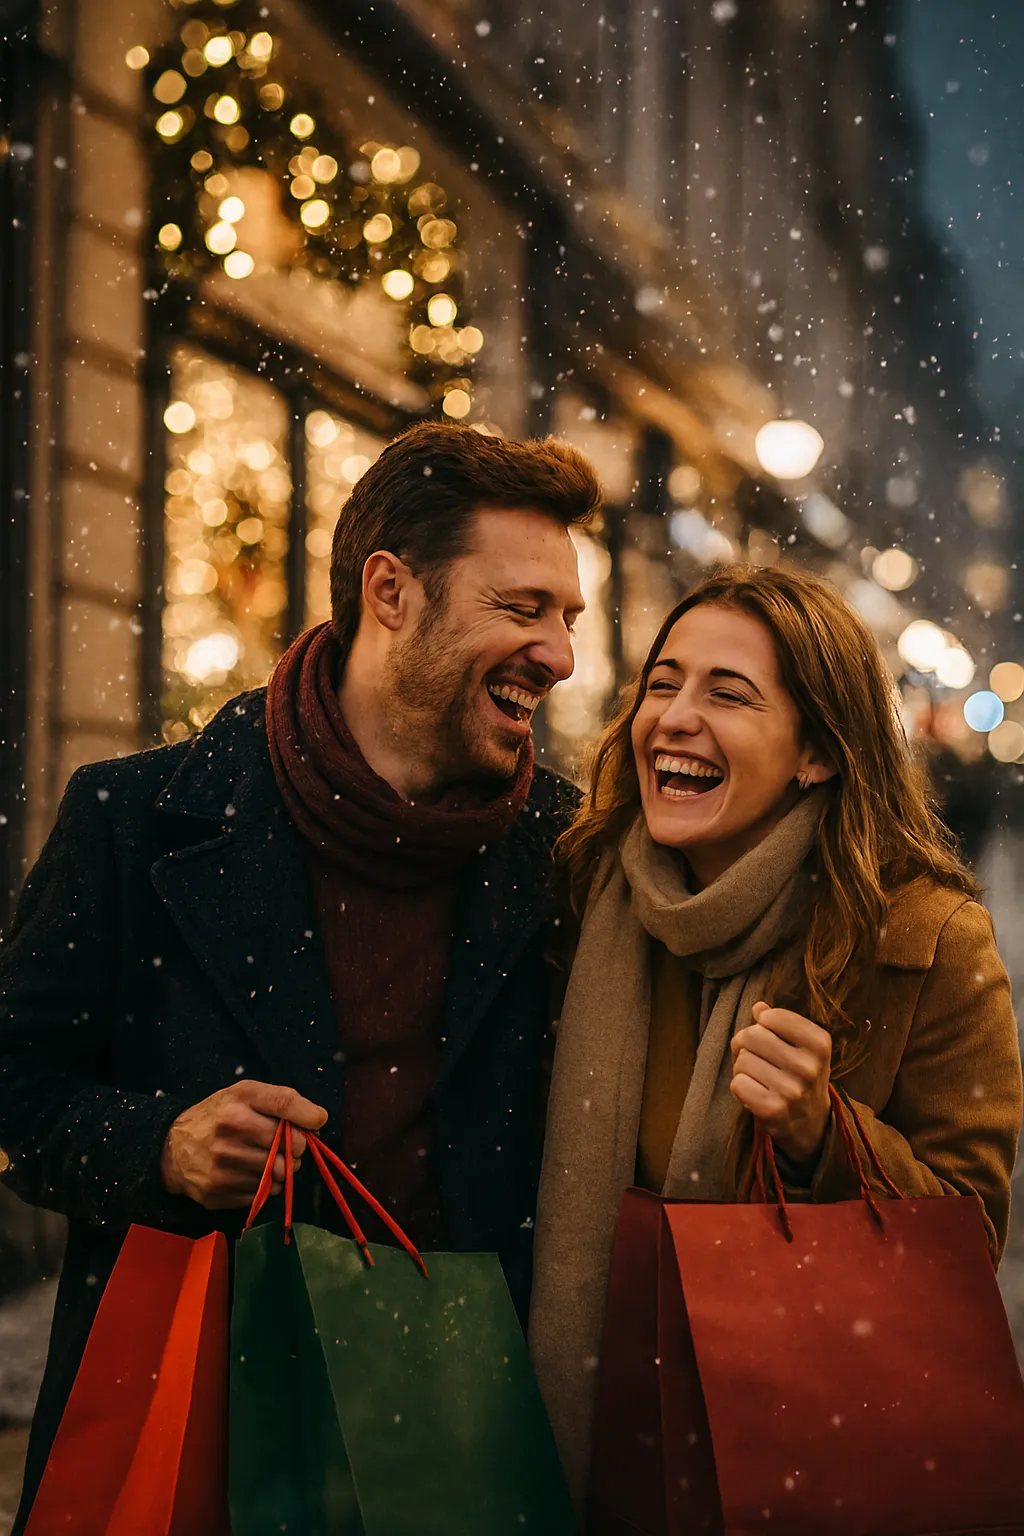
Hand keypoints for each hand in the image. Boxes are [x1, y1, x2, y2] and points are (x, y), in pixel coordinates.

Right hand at [160, 1080, 327, 1209]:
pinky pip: (263, 1194)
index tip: (317, 1121)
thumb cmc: (217, 1116)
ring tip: (265, 1159)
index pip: (285, 1104)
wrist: (171, 1149)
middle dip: (295, 1147)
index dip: (308, 1115)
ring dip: (281, 1169)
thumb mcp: (243, 1095)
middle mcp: (229, 1134)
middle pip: (290, 1146)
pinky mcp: (218, 1194)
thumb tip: (317, 1120)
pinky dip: (264, 1186)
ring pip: (280, 1175)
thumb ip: (281, 1100)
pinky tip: (249, 1173)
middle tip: (284, 1144)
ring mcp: (223, 1167)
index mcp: (236, 1104)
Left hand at [729, 1002, 831, 1163]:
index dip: (762, 1023)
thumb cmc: (800, 1075)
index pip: (772, 1017)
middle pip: (752, 1036)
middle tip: (754, 1055)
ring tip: (757, 1076)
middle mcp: (809, 1068)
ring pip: (742, 1060)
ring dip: (742, 1067)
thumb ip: (780, 1022)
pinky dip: (739, 1086)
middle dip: (746, 1043)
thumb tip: (758, 1007)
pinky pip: (737, 1083)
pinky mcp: (773, 1111)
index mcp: (819, 1044)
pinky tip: (753, 1091)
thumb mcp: (802, 1046)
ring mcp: (792, 1091)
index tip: (768, 1032)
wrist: (810, 1123)